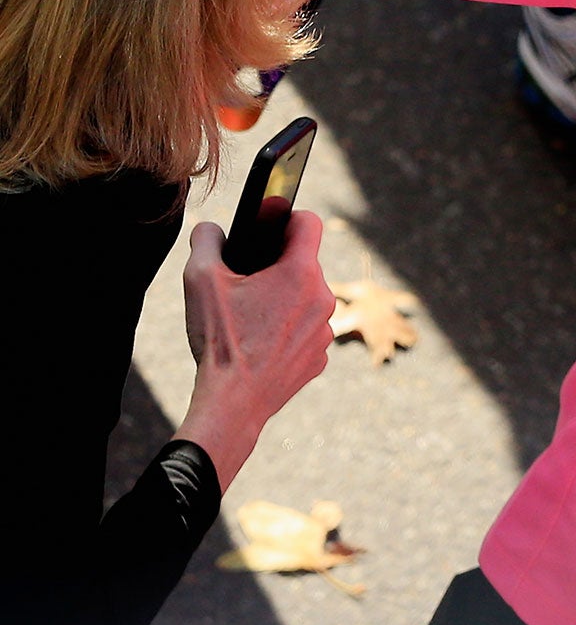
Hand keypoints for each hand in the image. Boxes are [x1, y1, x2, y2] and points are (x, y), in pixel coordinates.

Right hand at [174, 212, 334, 489]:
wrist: (232, 405)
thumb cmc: (220, 341)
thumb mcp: (201, 280)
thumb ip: (207, 241)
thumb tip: (212, 228)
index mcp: (302, 272)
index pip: (309, 223)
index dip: (286, 219)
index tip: (268, 228)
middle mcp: (324, 298)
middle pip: (305, 264)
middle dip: (277, 266)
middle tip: (247, 280)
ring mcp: (326, 330)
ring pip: (306, 300)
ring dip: (284, 301)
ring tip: (251, 316)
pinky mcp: (320, 357)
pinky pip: (306, 332)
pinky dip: (287, 332)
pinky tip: (260, 344)